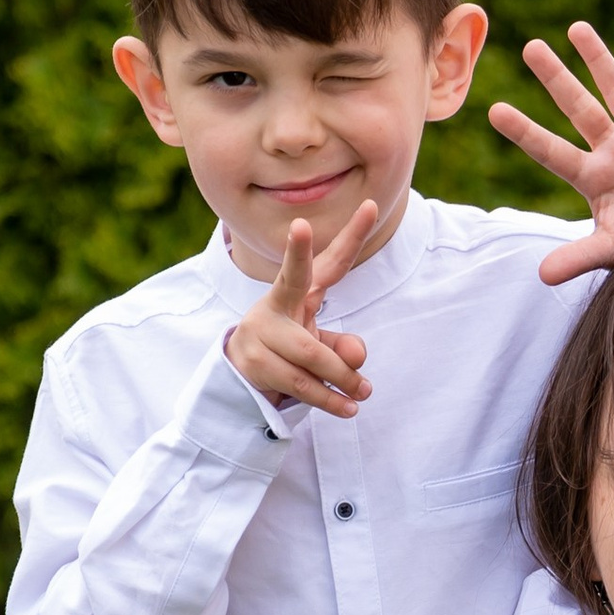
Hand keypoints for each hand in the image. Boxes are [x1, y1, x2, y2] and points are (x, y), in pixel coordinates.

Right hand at [226, 202, 376, 417]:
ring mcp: (260, 330)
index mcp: (298, 292)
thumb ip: (343, 347)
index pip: (329, 262)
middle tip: (301, 228)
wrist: (241, 379)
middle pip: (292, 279)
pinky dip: (328, 399)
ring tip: (363, 393)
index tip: (373, 206)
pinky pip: (300, 383)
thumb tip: (356, 358)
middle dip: (297, 252)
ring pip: (311, 355)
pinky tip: (347, 407)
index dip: (352, 236)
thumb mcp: (321, 346)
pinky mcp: (253, 361)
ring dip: (341, 379)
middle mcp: (276, 302)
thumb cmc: (289, 354)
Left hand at [492, 24, 613, 286]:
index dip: (525, 133)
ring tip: (576, 28)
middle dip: (555, 78)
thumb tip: (541, 278)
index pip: (552, 151)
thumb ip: (578, 257)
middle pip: (578, 108)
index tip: (494, 110)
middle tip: (530, 47)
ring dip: (599, 59)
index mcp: (595, 176)